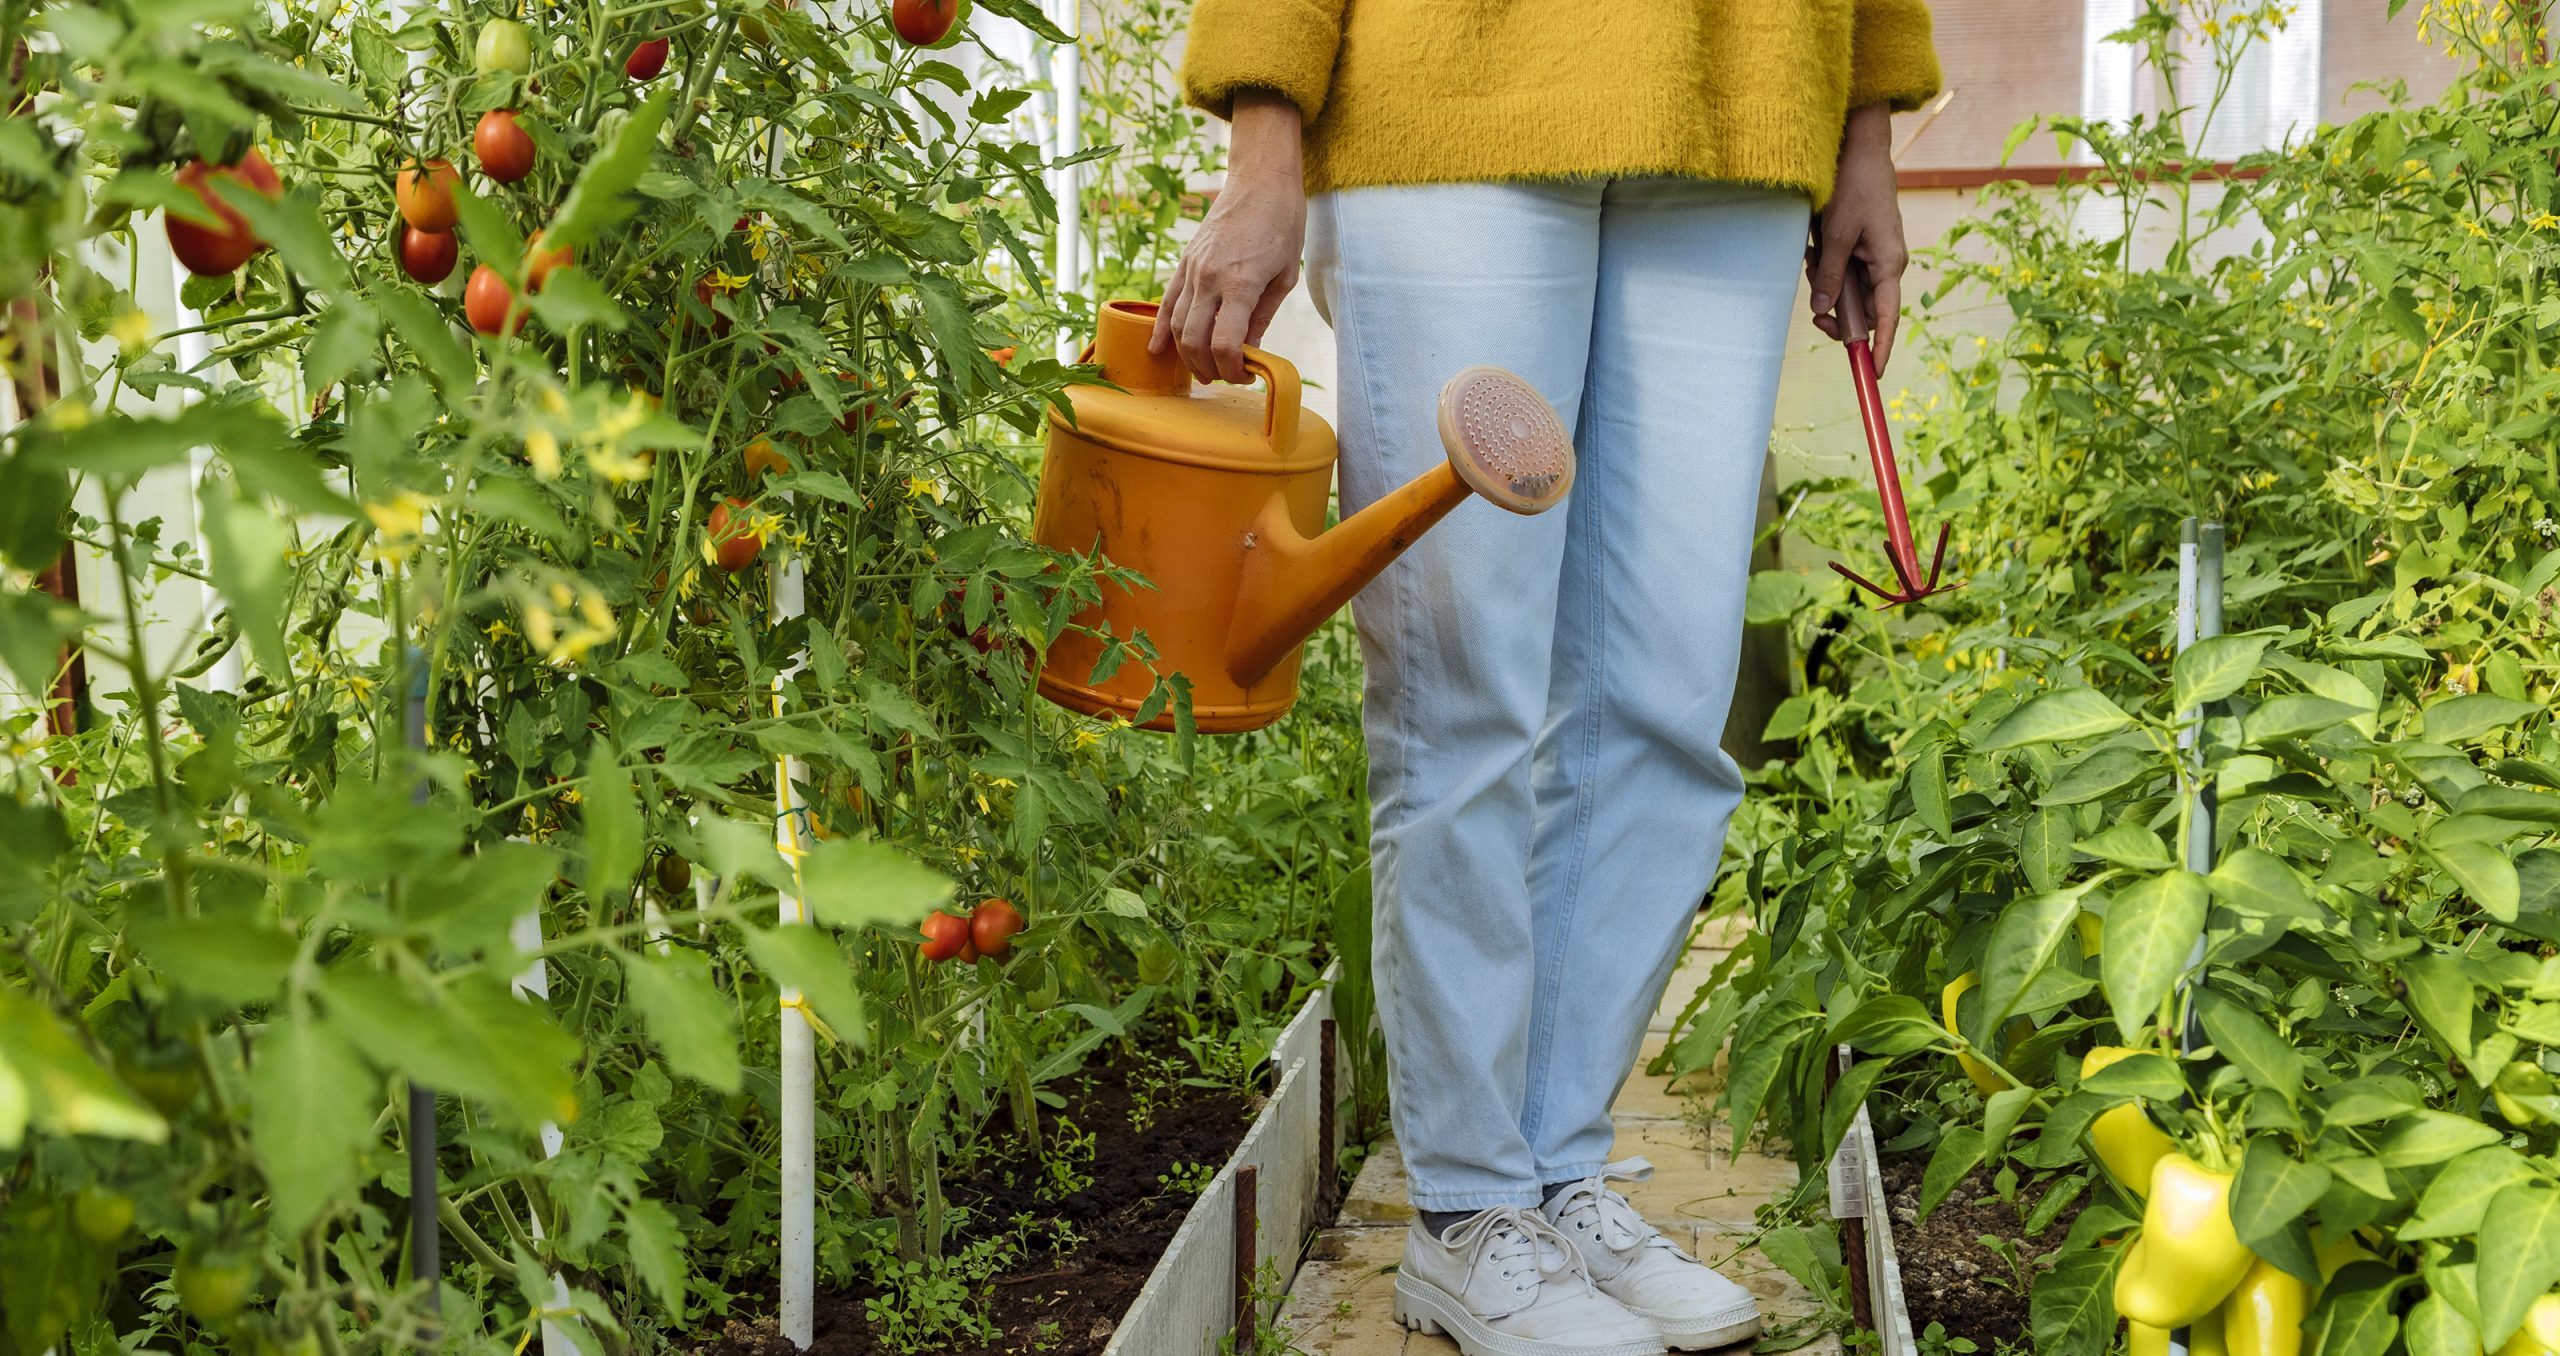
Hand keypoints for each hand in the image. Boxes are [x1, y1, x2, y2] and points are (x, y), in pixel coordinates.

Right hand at [1151, 89, 1305, 384]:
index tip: (1245, 375)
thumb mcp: (1284, 276)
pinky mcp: (1184, 261)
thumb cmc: (1282, 225)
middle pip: (1195, 341)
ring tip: (1202, 369)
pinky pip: (1166, 301)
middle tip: (1224, 377)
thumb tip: (1250, 351)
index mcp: (1241, 284)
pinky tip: (1159, 349)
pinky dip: (1161, 329)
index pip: (1225, 344)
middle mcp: (1210, 279)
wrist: (1260, 181)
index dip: (1233, 369)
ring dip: (1186, 355)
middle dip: (1208, 368)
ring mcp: (1192, 269)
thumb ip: (1262, 317)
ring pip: (1176, 325)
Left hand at [1807, 102, 1909, 372]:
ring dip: (1827, 284)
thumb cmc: (1854, 188)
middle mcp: (1886, 265)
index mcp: (1890, 264)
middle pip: (1863, 310)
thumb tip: (1823, 312)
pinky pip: (1842, 272)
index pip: (1887, 317)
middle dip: (1836, 314)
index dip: (1881, 346)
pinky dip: (1825, 267)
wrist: (1859, 150)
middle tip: (1814, 317)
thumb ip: (1830, 275)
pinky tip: (1816, 245)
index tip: (1872, 373)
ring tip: (1816, 254)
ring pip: (1847, 291)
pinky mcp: (1860, 247)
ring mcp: (1874, 256)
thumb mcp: (1836, 234)